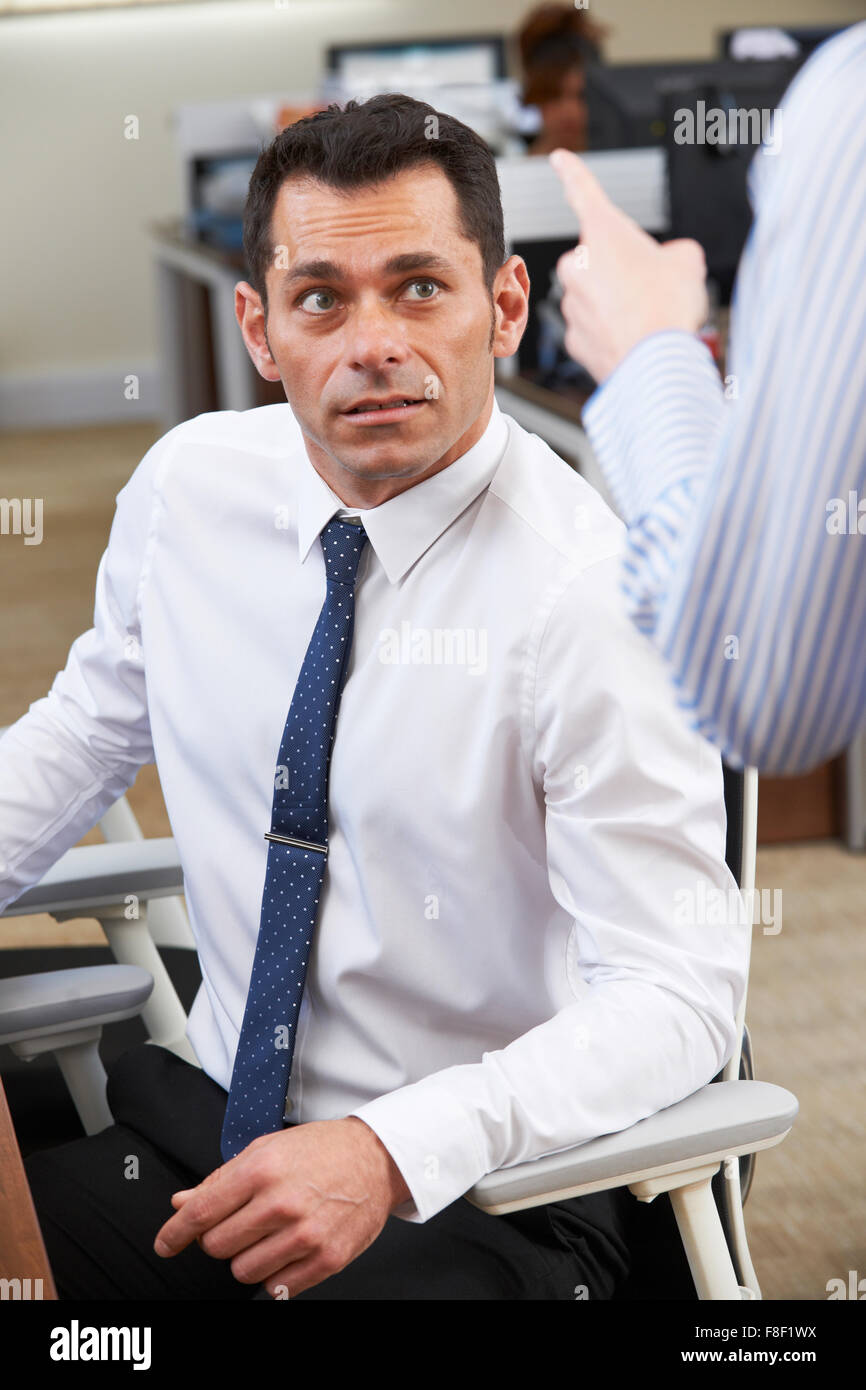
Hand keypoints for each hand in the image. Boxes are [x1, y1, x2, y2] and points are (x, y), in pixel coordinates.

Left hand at [153, 1116, 410, 1297]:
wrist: (375, 1158)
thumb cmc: (320, 1150)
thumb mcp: (266, 1149)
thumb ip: (220, 1180)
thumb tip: (182, 1204)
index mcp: (262, 1170)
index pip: (202, 1212)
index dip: (175, 1233)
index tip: (166, 1243)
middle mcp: (282, 1203)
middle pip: (217, 1247)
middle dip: (218, 1239)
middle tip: (239, 1224)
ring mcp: (305, 1235)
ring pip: (243, 1272)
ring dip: (247, 1258)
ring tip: (268, 1235)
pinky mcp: (326, 1260)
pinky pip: (276, 1287)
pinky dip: (274, 1274)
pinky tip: (287, 1249)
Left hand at [549, 148, 708, 382]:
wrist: (655, 364)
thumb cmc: (668, 309)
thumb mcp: (687, 262)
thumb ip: (673, 252)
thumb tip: (669, 264)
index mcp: (603, 232)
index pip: (583, 192)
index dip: (572, 172)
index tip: (558, 158)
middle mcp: (578, 264)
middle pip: (601, 259)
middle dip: (622, 270)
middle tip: (651, 289)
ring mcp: (572, 303)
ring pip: (596, 296)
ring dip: (618, 303)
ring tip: (646, 318)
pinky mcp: (573, 338)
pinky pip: (594, 328)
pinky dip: (611, 332)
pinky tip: (633, 340)